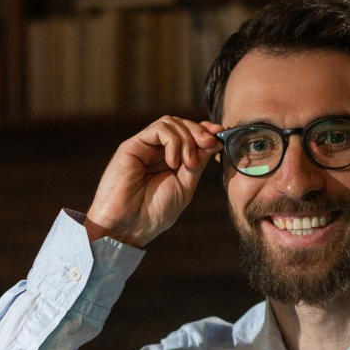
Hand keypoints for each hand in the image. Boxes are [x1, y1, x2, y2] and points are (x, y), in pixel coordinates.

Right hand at [85, 116, 222, 247]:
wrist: (128, 226)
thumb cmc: (154, 212)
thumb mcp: (185, 186)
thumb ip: (198, 162)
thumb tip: (215, 141)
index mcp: (170, 161)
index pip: (189, 135)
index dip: (206, 131)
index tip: (221, 135)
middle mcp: (156, 151)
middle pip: (181, 124)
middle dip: (200, 131)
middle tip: (209, 144)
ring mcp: (144, 147)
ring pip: (171, 123)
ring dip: (187, 139)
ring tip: (188, 162)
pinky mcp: (132, 146)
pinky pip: (159, 129)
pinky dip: (173, 141)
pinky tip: (173, 162)